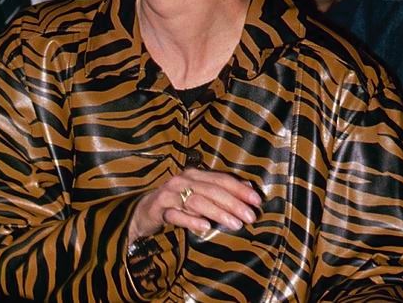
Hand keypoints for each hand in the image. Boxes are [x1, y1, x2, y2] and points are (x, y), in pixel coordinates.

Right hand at [127, 169, 261, 244]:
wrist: (145, 210)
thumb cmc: (177, 203)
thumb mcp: (199, 195)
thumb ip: (219, 191)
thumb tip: (248, 188)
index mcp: (194, 174)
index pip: (220, 179)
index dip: (240, 189)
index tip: (257, 201)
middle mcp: (182, 181)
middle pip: (211, 190)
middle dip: (233, 203)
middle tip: (250, 217)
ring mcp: (169, 194)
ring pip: (196, 201)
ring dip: (218, 212)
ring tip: (235, 224)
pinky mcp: (159, 208)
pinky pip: (176, 215)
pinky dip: (191, 220)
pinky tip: (205, 227)